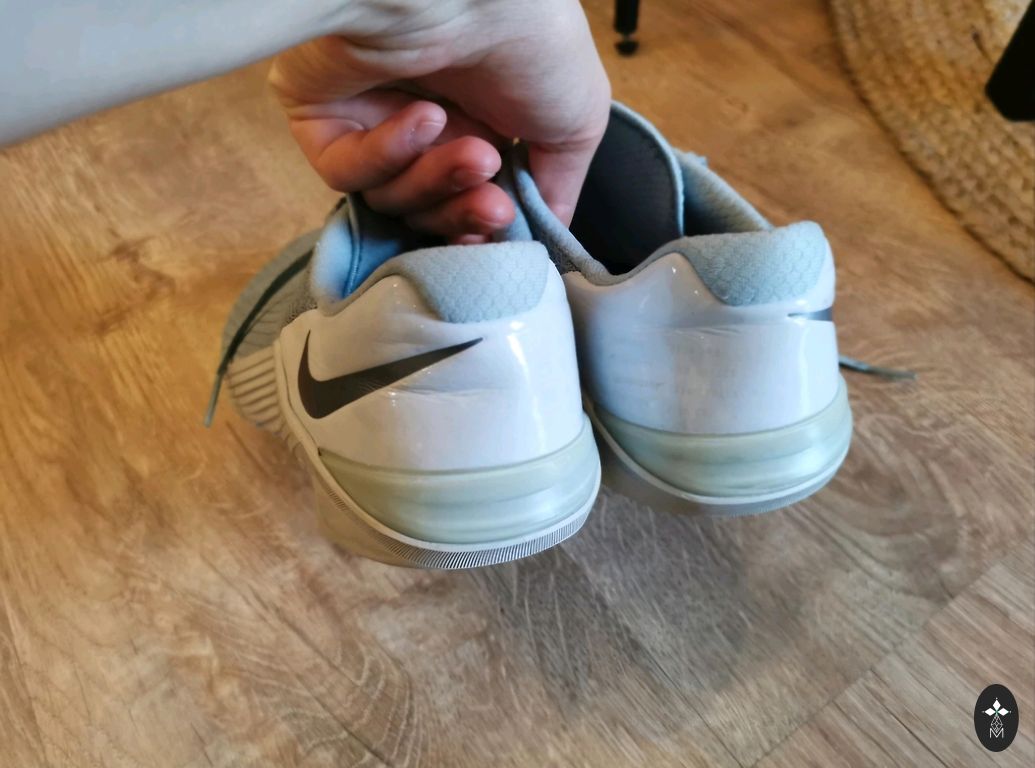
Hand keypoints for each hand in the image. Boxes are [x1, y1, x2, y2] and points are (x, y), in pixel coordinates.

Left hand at [268, 0, 610, 239]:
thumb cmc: (535, 40)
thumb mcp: (574, 123)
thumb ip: (557, 189)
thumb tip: (541, 234)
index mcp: (475, 120)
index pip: (462, 200)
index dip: (479, 225)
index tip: (501, 228)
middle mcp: (418, 119)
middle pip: (424, 209)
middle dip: (461, 215)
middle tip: (492, 208)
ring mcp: (367, 115)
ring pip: (387, 196)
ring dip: (433, 183)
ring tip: (471, 152)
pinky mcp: (318, 111)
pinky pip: (346, 170)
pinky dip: (387, 155)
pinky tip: (421, 117)